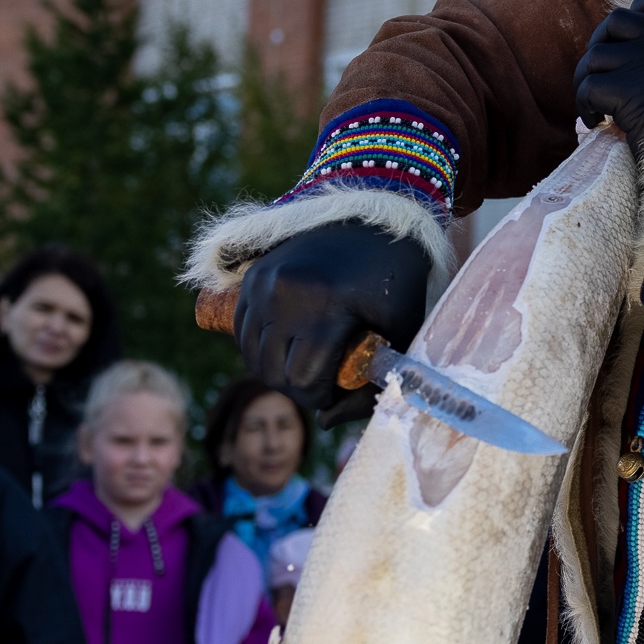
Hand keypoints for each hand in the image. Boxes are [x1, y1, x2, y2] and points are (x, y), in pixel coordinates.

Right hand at [235, 219, 431, 425]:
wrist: (375, 220)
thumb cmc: (396, 280)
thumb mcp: (400, 331)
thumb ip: (372, 383)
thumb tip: (326, 422)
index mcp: (324, 304)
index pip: (303, 378)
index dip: (321, 395)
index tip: (339, 387)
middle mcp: (285, 292)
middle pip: (274, 372)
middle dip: (298, 388)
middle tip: (325, 378)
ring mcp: (263, 282)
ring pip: (252, 356)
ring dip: (276, 371)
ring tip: (307, 363)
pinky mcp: (253, 276)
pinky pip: (242, 331)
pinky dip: (260, 348)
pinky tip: (287, 346)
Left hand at [573, 0, 643, 140]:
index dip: (642, 8)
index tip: (633, 34)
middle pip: (617, 20)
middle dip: (602, 43)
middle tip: (601, 73)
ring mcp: (643, 59)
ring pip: (595, 54)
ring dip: (586, 77)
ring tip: (593, 104)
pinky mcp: (622, 86)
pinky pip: (588, 86)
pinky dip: (583, 103)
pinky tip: (594, 120)